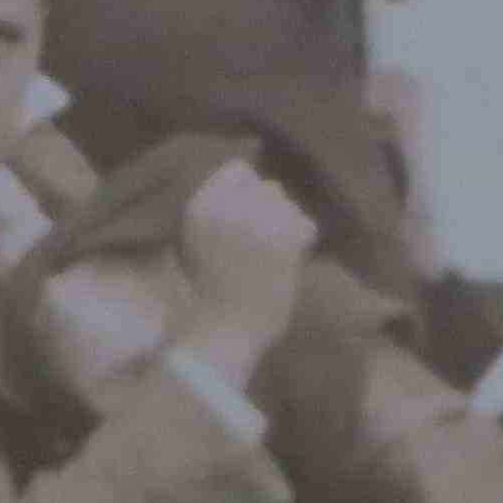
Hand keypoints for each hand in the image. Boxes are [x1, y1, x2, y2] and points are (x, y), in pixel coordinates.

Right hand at [168, 158, 318, 375]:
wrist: (224, 332)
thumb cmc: (207, 291)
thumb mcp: (195, 237)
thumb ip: (218, 205)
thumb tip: (250, 174)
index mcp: (202, 203)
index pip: (239, 170)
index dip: (246, 192)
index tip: (245, 217)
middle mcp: (231, 205)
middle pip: (269, 187)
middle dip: (269, 211)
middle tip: (261, 243)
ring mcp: (261, 220)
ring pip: (290, 205)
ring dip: (286, 226)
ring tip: (273, 255)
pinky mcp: (287, 238)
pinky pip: (307, 225)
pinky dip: (302, 243)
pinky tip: (288, 263)